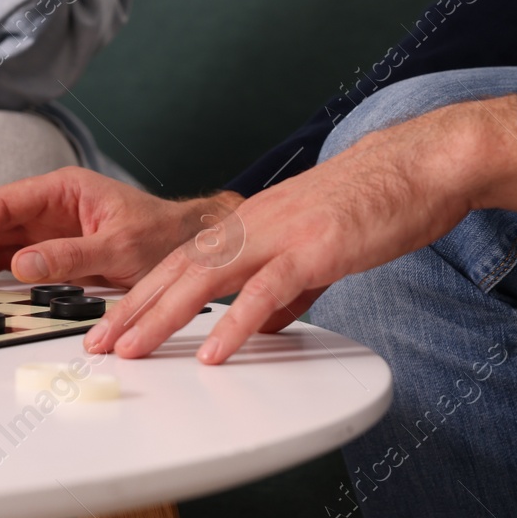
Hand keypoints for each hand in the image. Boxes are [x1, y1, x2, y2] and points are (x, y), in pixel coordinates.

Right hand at [0, 166, 243, 287]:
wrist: (190, 245)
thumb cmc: (162, 238)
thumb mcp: (120, 249)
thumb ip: (70, 257)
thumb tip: (20, 265)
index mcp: (62, 188)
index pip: (1, 202)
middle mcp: (47, 202)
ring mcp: (45, 224)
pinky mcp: (49, 247)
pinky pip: (5, 253)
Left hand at [84, 95, 516, 363]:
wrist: (418, 166)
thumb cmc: (372, 204)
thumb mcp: (314, 248)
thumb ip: (285, 289)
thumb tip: (264, 325)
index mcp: (248, 223)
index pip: (181, 261)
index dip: (141, 294)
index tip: (111, 324)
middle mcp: (251, 225)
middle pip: (177, 269)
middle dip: (132, 308)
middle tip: (98, 343)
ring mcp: (280, 235)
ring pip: (205, 278)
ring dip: (162, 316)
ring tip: (132, 349)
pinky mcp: (313, 250)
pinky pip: (265, 292)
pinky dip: (234, 325)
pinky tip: (211, 352)